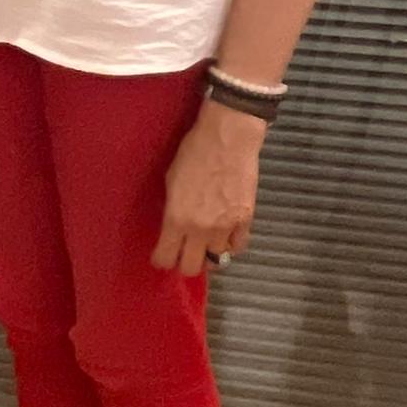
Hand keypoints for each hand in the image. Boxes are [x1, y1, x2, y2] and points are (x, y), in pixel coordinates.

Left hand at [152, 99, 266, 276]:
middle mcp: (200, 229)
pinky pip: (238, 247)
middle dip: (184, 264)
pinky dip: (230, 246)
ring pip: (216, 260)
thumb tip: (172, 226)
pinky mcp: (246, 221)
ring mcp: (225, 228)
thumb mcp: (170, 180)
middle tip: (182, 254)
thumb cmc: (193, 152)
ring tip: (205, 245)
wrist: (228, 139)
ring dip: (208, 255)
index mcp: (176, 218)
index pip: (165, 257)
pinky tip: (225, 238)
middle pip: (191, 268)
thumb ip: (172, 209)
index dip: (161, 260)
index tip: (161, 257)